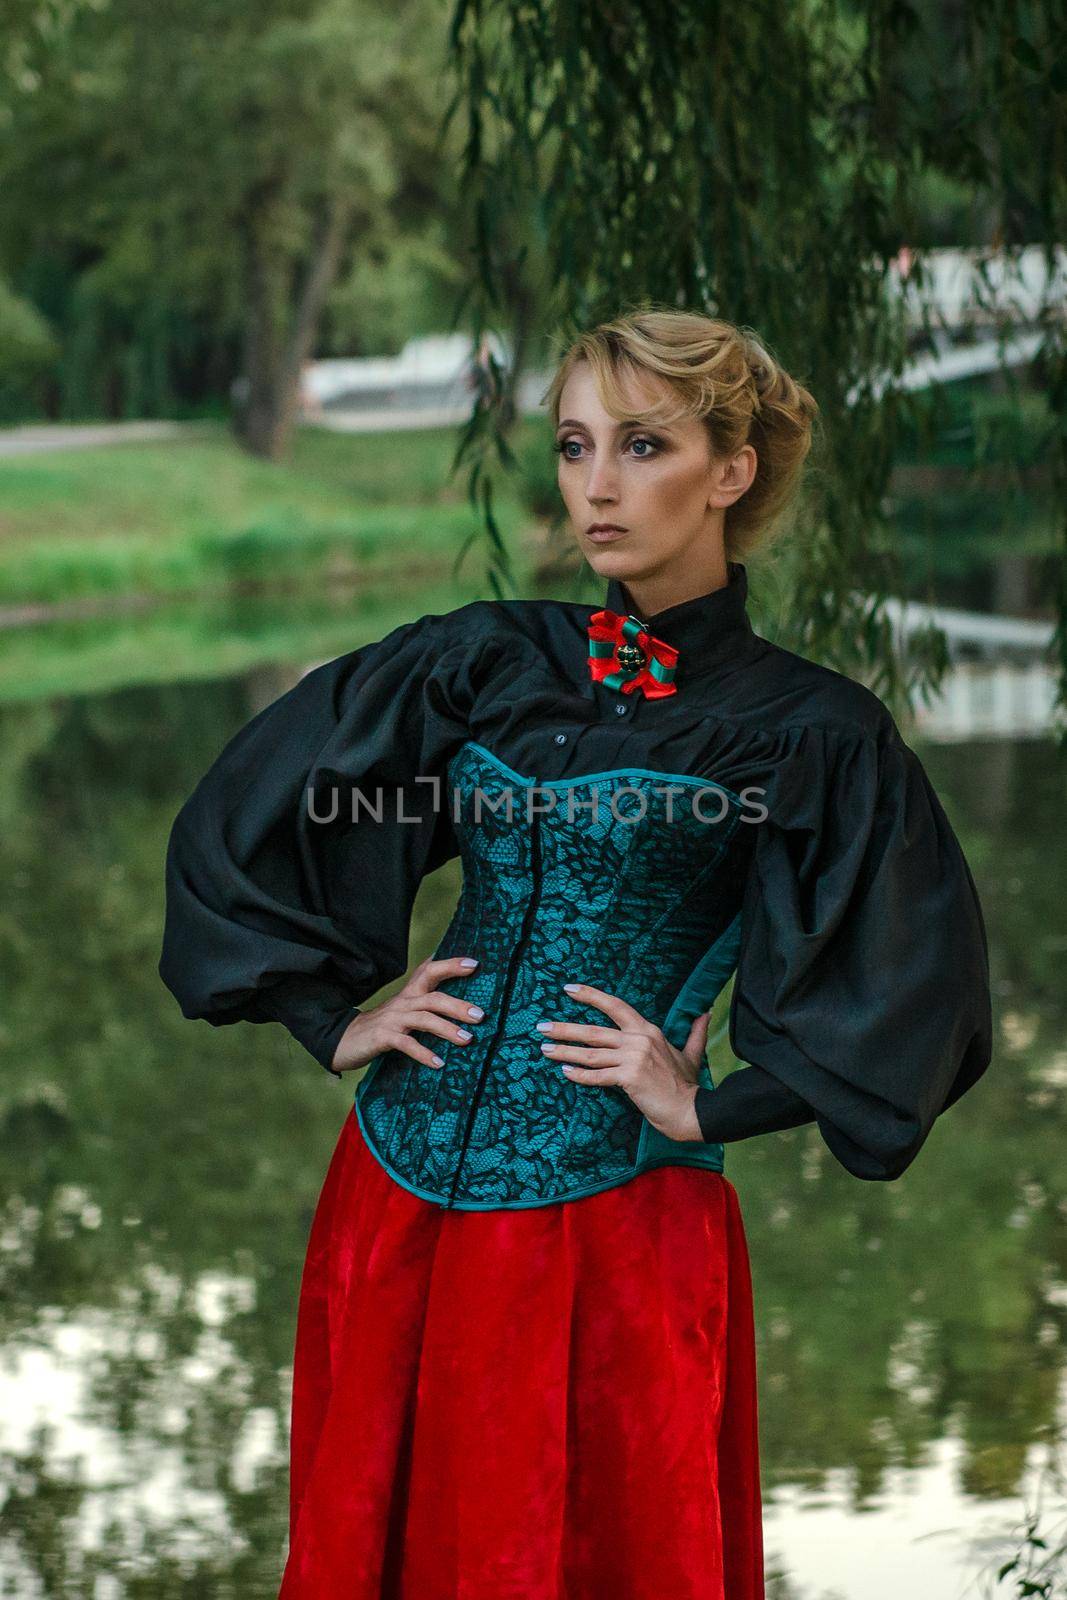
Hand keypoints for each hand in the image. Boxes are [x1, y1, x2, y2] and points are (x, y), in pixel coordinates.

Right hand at [329, 955, 483, 1073]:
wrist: (343, 1038)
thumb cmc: (383, 1026)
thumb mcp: (404, 1010)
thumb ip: (426, 1005)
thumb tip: (460, 1006)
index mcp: (410, 993)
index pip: (430, 971)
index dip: (451, 965)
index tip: (474, 963)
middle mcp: (403, 1002)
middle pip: (433, 997)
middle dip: (458, 1005)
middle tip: (480, 1015)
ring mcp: (393, 1019)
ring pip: (423, 1019)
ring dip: (447, 1029)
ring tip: (467, 1039)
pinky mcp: (383, 1037)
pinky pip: (406, 1044)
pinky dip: (423, 1053)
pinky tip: (439, 1063)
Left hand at [536, 982, 708, 1142]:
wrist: (692, 1110)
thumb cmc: (687, 1085)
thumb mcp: (691, 1054)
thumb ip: (695, 1033)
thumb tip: (705, 1013)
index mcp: (648, 1030)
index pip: (615, 1006)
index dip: (591, 996)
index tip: (569, 989)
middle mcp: (638, 1040)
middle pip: (594, 1031)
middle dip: (565, 1028)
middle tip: (542, 1027)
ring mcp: (633, 1058)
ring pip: (590, 1053)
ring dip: (565, 1052)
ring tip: (545, 1050)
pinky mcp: (629, 1078)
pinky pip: (598, 1076)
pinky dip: (580, 1075)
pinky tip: (565, 1073)